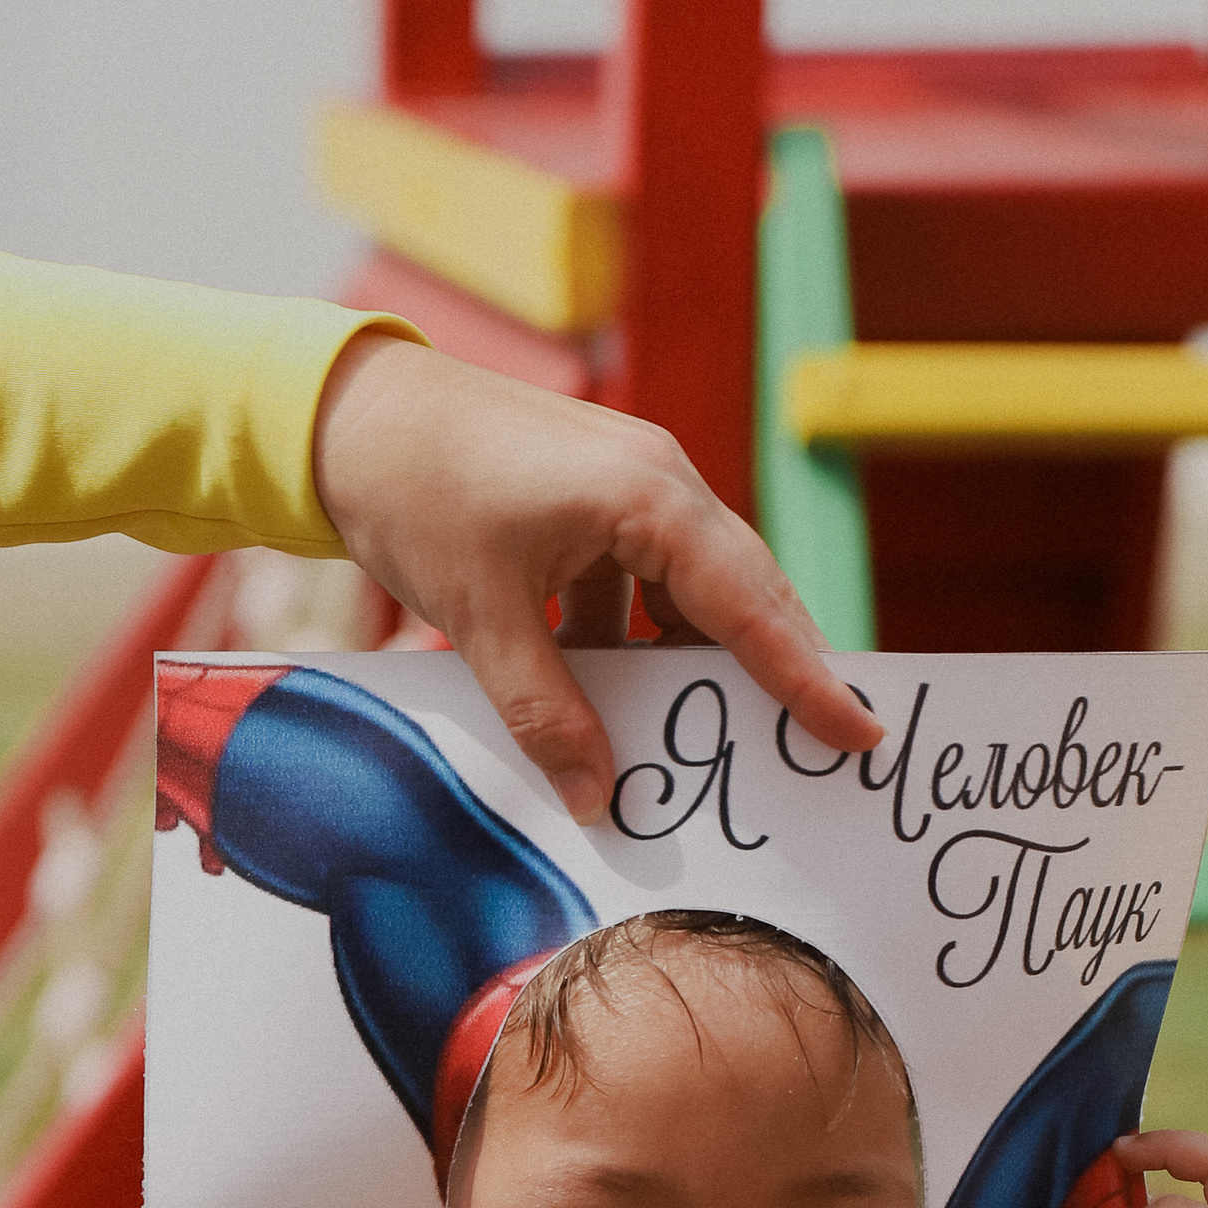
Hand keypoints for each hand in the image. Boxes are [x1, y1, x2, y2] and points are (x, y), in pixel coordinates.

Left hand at [309, 332, 881, 823]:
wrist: (350, 409)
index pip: (751, 603)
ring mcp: (632, 482)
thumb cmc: (416, 491)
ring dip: (702, 659)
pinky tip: (621, 691)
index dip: (807, 676)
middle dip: (781, 669)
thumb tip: (596, 798)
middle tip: (823, 745)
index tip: (858, 730)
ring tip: (719, 732)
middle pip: (745, 590)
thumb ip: (545, 713)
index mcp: (648, 497)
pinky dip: (643, 637)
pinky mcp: (599, 496)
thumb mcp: (482, 616)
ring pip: (697, 587)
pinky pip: (648, 578)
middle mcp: (658, 480)